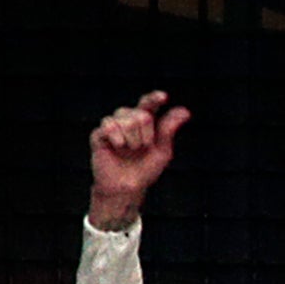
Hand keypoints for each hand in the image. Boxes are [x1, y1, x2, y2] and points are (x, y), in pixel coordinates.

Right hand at [87, 90, 185, 229]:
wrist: (127, 186)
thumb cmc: (145, 168)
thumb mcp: (163, 150)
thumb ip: (169, 129)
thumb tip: (185, 111)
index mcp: (144, 122)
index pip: (148, 104)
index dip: (154, 98)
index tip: (163, 97)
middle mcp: (127, 119)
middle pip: (141, 114)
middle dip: (146, 136)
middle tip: (141, 148)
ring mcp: (112, 125)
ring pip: (126, 120)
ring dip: (133, 140)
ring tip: (129, 150)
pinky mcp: (99, 133)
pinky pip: (109, 126)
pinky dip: (118, 139)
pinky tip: (118, 147)